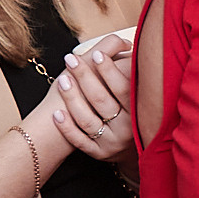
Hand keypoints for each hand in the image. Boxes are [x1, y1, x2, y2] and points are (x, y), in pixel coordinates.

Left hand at [49, 36, 135, 162]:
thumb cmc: (135, 112)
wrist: (136, 148)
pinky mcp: (99, 154)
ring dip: (72, 98)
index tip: (96, 54)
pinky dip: (66, 127)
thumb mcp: (141, 94)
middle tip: (71, 60)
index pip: (124, 88)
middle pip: (102, 101)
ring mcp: (112, 143)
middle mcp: (128, 128)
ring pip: (87, 120)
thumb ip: (134, 72)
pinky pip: (80, 141)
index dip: (109, 70)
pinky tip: (57, 113)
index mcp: (140, 111)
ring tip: (62, 79)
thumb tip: (126, 43)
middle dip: (85, 78)